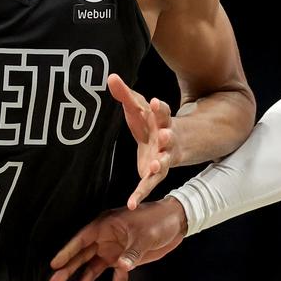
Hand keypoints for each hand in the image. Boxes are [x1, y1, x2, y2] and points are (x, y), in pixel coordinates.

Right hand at [48, 197, 187, 280]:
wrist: (175, 223)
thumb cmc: (156, 220)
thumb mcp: (144, 235)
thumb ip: (131, 253)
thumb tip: (121, 268)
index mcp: (105, 226)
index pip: (81, 240)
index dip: (67, 252)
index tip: (54, 264)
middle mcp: (106, 239)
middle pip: (83, 256)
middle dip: (69, 270)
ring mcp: (114, 251)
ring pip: (94, 270)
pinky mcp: (126, 261)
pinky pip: (118, 279)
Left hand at [108, 74, 179, 207]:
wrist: (170, 142)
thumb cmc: (150, 122)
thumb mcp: (138, 107)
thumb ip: (125, 94)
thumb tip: (110, 76)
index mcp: (162, 121)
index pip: (163, 112)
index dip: (160, 108)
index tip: (156, 102)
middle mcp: (166, 140)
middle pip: (168, 137)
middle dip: (168, 136)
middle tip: (166, 134)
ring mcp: (163, 158)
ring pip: (163, 162)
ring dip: (159, 164)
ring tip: (154, 167)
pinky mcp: (154, 174)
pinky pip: (147, 186)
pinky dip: (139, 194)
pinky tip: (131, 204)